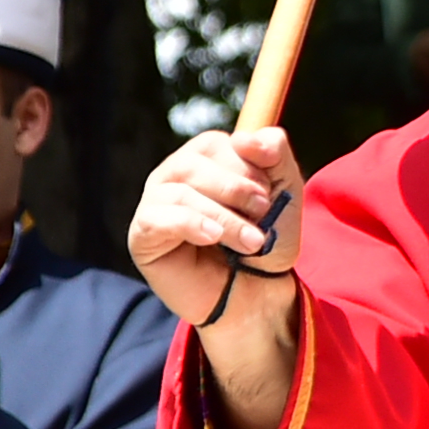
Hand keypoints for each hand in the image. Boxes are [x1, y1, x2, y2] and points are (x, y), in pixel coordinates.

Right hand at [130, 129, 307, 428]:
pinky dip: (193, 224)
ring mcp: (156, 202)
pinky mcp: (144, 234)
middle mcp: (176, 174)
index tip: (271, 193)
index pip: (219, 143)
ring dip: (226, 217)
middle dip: (238, 189)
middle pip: (196, 163)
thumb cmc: (268, 239)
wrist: (255, 292)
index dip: (248, 165)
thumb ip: (275, 155)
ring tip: (253, 241)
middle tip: (264, 213)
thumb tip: (250, 136)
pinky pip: (159, 218)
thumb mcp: (284, 192)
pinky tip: (213, 238)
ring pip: (182, 192)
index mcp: (208, 158)